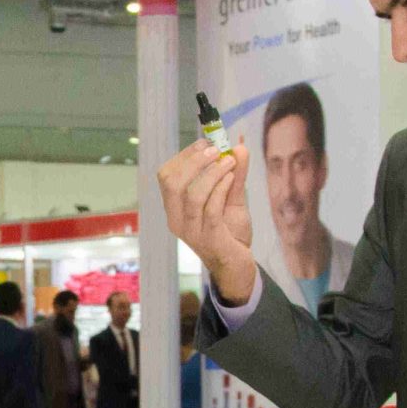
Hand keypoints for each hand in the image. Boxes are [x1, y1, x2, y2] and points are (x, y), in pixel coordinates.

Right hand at [157, 141, 256, 303]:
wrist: (237, 265)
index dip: (185, 155)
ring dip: (212, 173)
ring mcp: (191, 231)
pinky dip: (221, 188)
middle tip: (217, 150)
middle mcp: (176, 219)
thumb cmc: (230, 232)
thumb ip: (234, 173)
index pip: (166, 175)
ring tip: (230, 164)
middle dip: (194, 161)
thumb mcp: (232, 197)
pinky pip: (211, 209)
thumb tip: (239, 144)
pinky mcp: (209, 239)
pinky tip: (232, 178)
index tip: (207, 142)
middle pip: (172, 182)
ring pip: (192, 195)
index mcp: (174, 207)